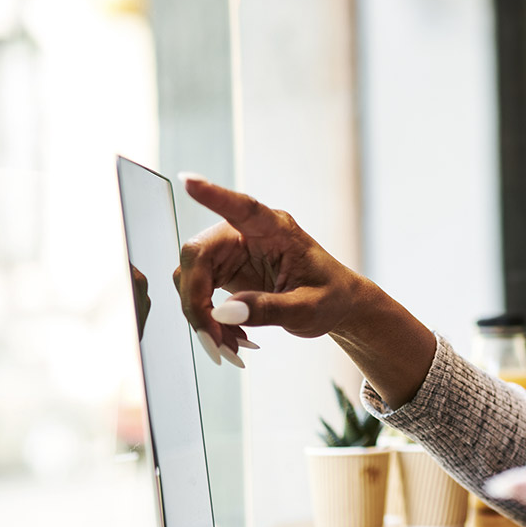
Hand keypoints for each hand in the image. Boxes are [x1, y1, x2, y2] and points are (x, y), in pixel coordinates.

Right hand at [174, 174, 375, 359]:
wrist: (336, 304)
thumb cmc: (330, 296)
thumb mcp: (308, 308)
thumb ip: (269, 309)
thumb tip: (223, 313)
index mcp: (276, 229)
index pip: (242, 207)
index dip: (214, 195)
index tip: (189, 181)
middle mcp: (247, 234)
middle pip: (199, 254)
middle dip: (196, 300)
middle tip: (214, 339)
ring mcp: (232, 251)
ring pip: (191, 276)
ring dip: (201, 315)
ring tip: (228, 345)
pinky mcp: (224, 271)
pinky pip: (198, 292)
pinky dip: (207, 319)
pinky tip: (230, 338)